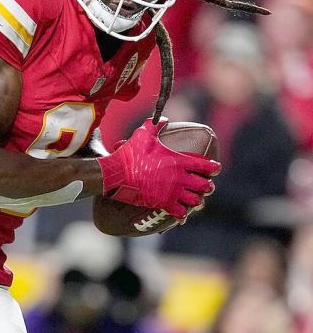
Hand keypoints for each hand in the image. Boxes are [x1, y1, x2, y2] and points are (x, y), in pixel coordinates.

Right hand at [97, 118, 219, 218]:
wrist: (116, 174)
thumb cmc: (130, 154)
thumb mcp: (143, 135)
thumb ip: (156, 125)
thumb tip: (164, 118)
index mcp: (178, 161)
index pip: (206, 165)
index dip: (214, 167)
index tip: (216, 168)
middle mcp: (179, 178)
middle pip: (205, 185)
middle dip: (207, 186)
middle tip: (205, 185)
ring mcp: (172, 192)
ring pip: (195, 201)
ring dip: (196, 200)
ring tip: (194, 199)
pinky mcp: (162, 203)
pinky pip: (180, 213)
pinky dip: (182, 214)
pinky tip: (181, 214)